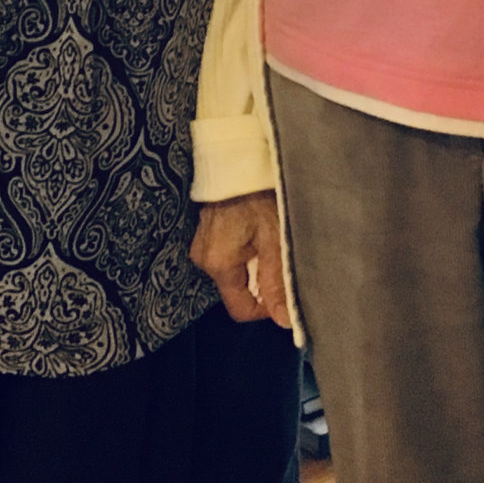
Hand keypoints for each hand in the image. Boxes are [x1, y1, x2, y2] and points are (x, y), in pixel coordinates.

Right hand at [191, 191, 291, 327]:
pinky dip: (243, 253)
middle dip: (259, 282)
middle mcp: (203, 260)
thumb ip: (277, 283)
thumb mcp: (274, 241)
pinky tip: (253, 232)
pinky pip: (226, 258)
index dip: (266, 308)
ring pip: (233, 274)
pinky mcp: (204, 236)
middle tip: (276, 254)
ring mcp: (201, 247)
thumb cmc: (258, 197)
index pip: (241, 310)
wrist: (237, 162)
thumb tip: (283, 320)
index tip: (282, 288)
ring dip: (252, 266)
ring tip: (264, 238)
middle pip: (237, 291)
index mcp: (219, 265)